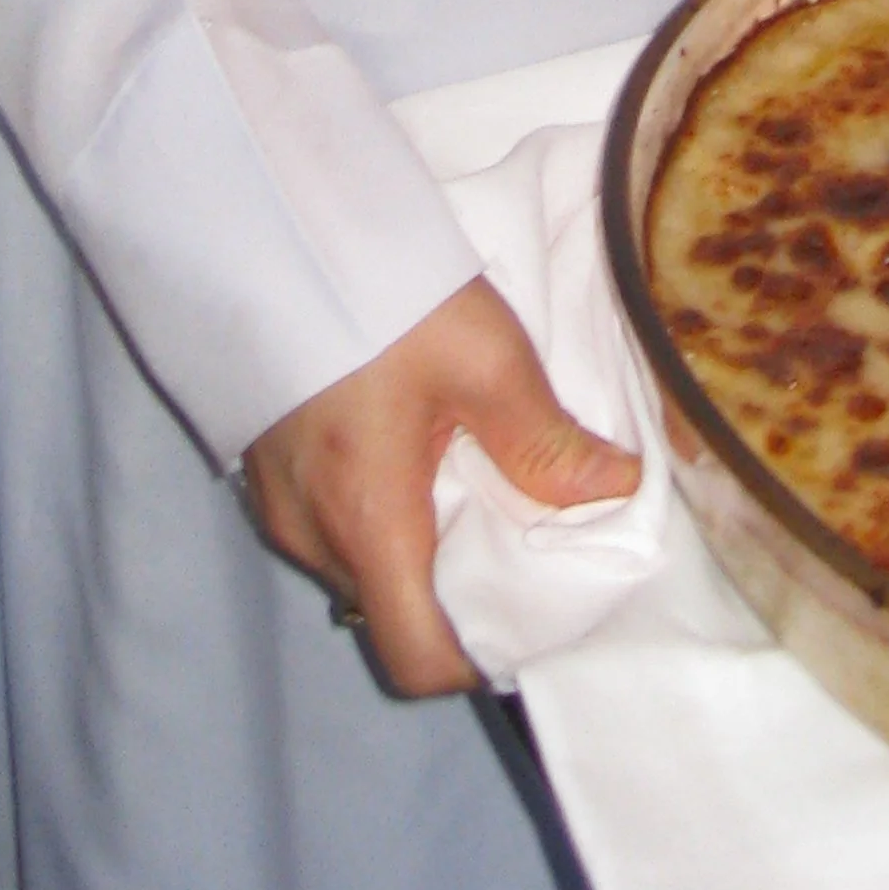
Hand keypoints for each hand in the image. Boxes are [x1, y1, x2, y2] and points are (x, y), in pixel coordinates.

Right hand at [240, 277, 640, 695]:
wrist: (278, 230)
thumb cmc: (382, 294)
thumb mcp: (485, 358)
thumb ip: (548, 442)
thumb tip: (618, 490)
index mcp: (368, 523)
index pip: (417, 659)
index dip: (480, 657)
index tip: (529, 609)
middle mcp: (314, 535)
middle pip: (395, 615)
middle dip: (461, 594)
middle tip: (519, 531)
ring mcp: (282, 507)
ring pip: (366, 571)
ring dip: (422, 547)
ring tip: (473, 479)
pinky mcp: (270, 473)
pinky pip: (336, 528)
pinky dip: (385, 514)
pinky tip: (418, 450)